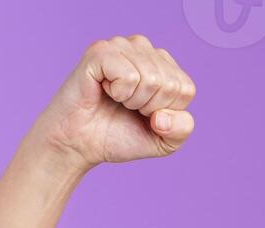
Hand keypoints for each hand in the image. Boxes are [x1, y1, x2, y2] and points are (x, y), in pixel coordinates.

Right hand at [38, 35, 196, 169]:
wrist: (79, 144)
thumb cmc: (118, 136)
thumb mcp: (163, 141)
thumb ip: (182, 129)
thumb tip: (163, 115)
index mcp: (163, 64)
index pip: (185, 89)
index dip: (165, 112)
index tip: (143, 114)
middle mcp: (143, 48)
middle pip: (170, 84)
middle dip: (149, 107)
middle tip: (125, 107)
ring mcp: (121, 46)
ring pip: (152, 79)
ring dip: (132, 101)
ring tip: (115, 99)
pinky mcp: (100, 51)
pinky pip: (129, 76)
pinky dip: (119, 93)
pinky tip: (104, 90)